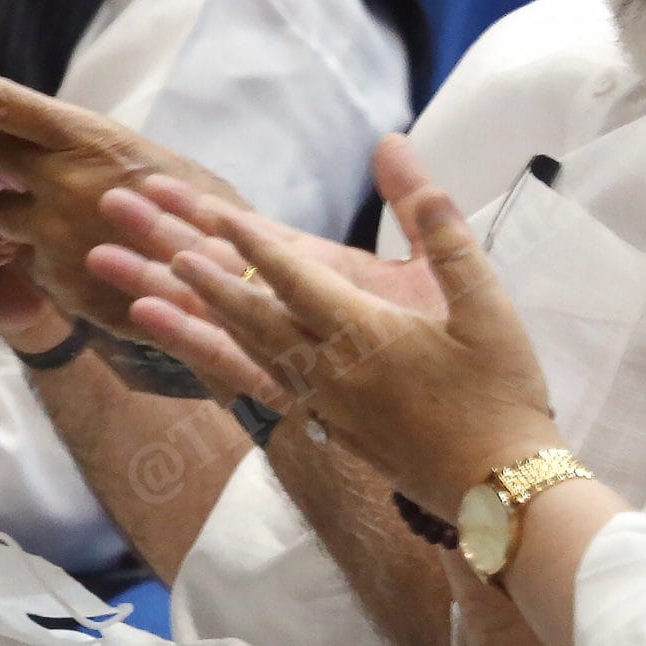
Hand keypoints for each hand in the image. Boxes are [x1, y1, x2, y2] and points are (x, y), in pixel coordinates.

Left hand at [0, 64, 242, 337]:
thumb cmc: (199, 211)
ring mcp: (53, 232)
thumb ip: (89, 145)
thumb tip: (41, 127)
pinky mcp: (54, 277)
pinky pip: (21, 256)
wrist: (229, 285)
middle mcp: (62, 179)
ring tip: (48, 212)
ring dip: (5, 207)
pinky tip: (75, 255)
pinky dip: (37, 252)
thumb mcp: (149, 162)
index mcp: (88, 136)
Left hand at [136, 134, 555, 512]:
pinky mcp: (326, 427)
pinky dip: (222, 361)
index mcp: (368, 335)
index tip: (211, 215)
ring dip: (193, 317)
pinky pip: (259, 385)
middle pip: (249, 313)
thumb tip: (402, 154)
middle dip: (197, 273)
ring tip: (144, 294)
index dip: (252, 245)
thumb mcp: (487, 306)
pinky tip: (205, 347)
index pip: (296, 279)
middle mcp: (330, 370)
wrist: (499, 490)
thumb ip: (442, 231)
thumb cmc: (501, 394)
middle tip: (153, 245)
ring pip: (243, 351)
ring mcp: (322, 403)